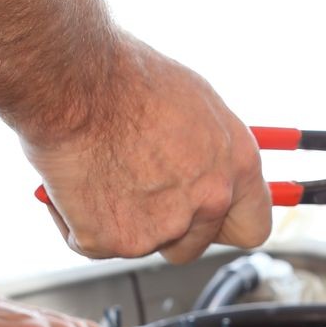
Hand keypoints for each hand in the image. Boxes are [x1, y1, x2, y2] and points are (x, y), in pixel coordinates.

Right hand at [25, 38, 271, 263]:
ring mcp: (162, 228)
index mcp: (236, 166)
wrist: (76, 82)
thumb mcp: (194, 103)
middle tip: (135, 193)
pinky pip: (94, 245)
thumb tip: (203, 167)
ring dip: (119, 221)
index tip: (210, 222)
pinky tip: (74, 182)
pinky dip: (77, 222)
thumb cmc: (128, 80)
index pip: (252, 226)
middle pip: (191, 246)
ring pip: (140, 245)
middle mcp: (208, 201)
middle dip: (164, 229)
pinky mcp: (115, 242)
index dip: (225, 226)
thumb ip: (208, 151)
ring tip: (99, 171)